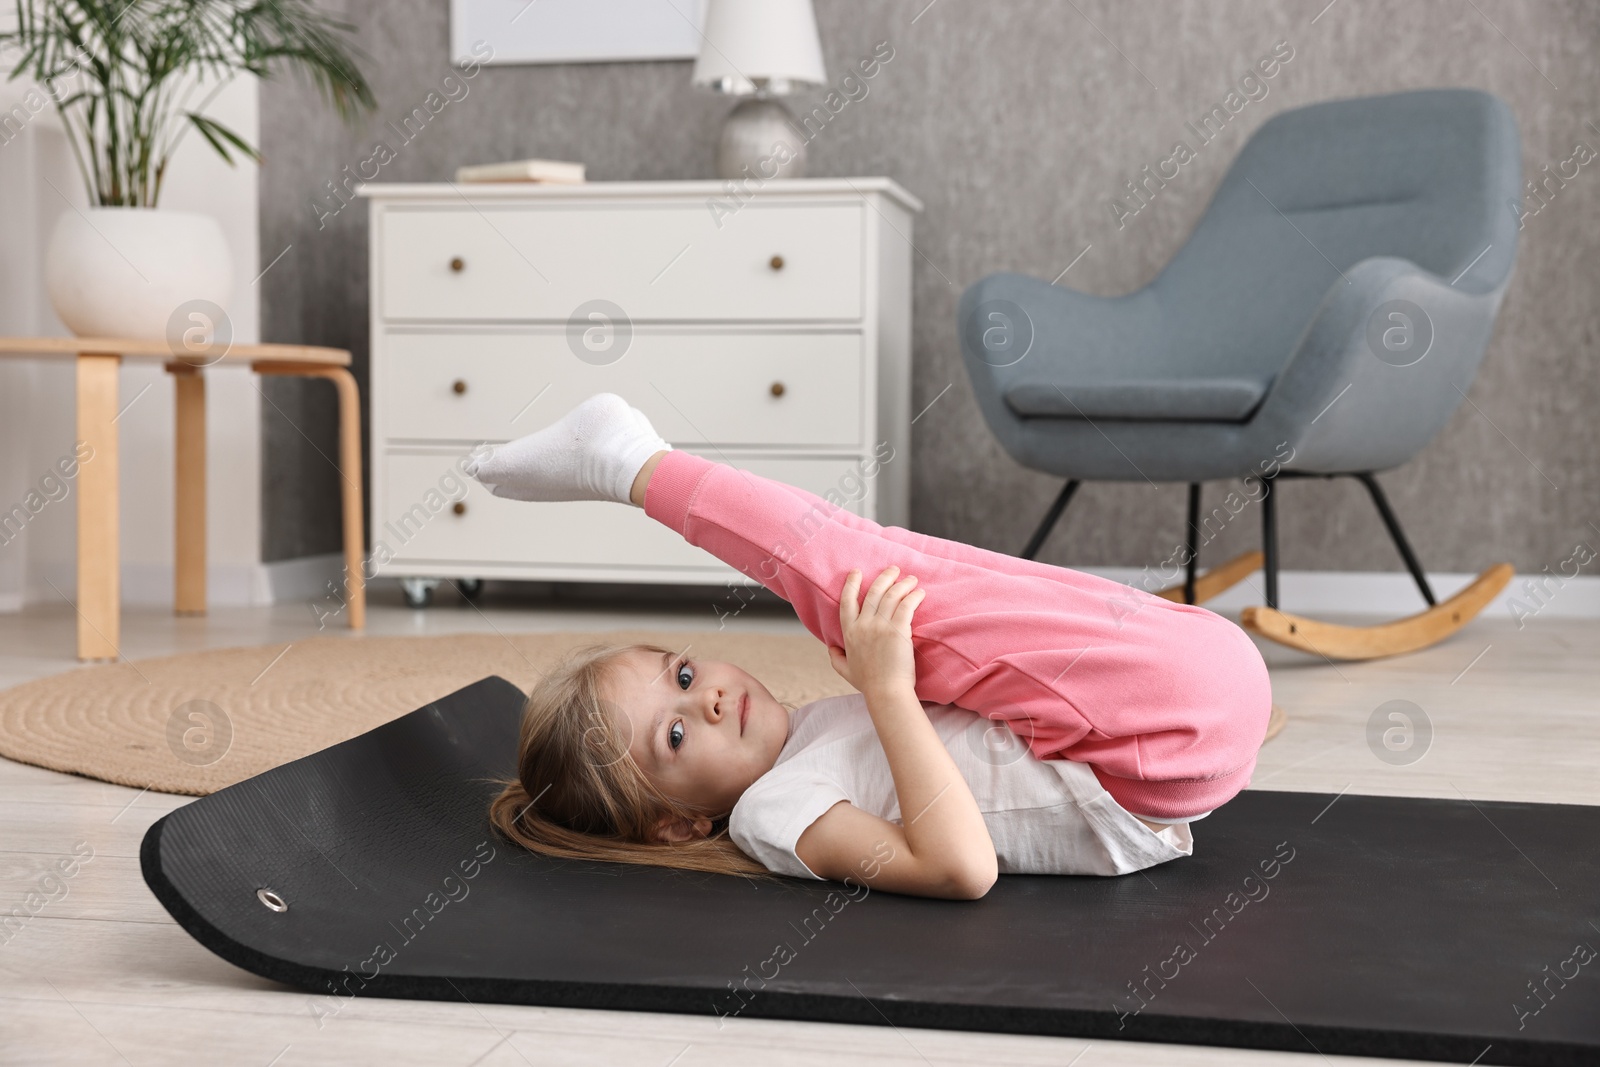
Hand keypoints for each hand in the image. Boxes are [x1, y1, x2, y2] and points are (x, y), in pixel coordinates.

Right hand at [827, 565, 923, 697]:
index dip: (851, 584)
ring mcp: (881, 626)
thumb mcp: (845, 670)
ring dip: (903, 584)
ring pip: (892, 595)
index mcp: (849, 632)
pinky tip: (919, 593)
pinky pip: (907, 605)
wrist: (886, 692)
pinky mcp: (899, 630)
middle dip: (884, 577)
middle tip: (893, 569)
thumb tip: (830, 648)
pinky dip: (914, 596)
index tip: (856, 572)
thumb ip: (836, 658)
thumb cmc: (869, 684)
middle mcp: (863, 625)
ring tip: (911, 579)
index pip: (847, 601)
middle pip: (873, 592)